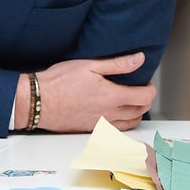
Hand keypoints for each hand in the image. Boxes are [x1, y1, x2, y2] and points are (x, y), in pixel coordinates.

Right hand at [30, 53, 155, 132]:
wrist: (39, 101)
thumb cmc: (59, 82)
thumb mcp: (89, 64)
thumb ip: (117, 63)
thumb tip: (138, 59)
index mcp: (113, 97)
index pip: (144, 97)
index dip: (150, 88)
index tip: (145, 82)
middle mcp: (110, 114)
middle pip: (140, 112)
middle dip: (145, 101)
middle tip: (140, 89)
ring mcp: (101, 125)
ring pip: (130, 124)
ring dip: (135, 113)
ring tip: (131, 102)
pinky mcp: (91, 130)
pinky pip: (116, 130)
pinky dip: (122, 123)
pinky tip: (115, 114)